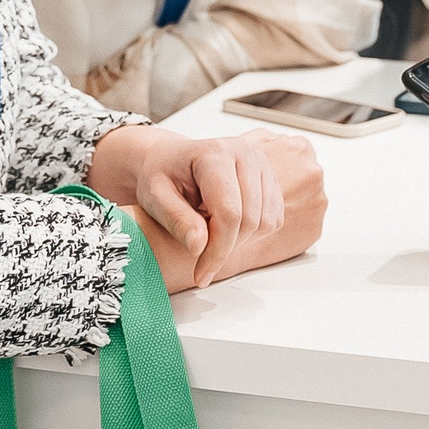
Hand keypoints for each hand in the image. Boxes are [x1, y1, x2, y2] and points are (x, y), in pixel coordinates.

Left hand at [86, 126, 285, 288]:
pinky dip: (252, 233)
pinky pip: (273, 220)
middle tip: (200, 253)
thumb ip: (177, 220)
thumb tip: (199, 246)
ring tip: (210, 230)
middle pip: (250, 220)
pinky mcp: (270, 179)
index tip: (200, 275)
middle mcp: (245, 154)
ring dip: (239, 240)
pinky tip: (227, 224)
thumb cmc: (161, 176)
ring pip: (266, 222)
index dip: (217, 251)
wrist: (170, 160)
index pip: (229, 213)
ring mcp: (262, 165)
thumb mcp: (155, 197)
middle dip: (226, 247)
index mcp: (215, 154)